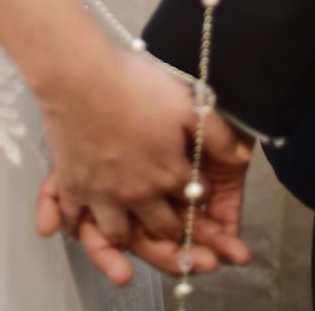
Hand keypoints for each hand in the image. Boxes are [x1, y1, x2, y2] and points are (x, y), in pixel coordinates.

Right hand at [36, 60, 252, 286]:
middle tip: (177, 230)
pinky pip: (74, 221)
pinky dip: (76, 228)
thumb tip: (241, 157)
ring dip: (129, 238)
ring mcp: (103, 194)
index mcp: (169, 175)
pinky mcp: (73, 186)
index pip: (195, 199)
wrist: (82, 75)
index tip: (199, 187)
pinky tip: (81, 227)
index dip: (201, 193)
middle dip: (175, 232)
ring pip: (119, 236)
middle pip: (161, 229)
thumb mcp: (187, 102)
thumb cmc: (135, 84)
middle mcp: (138, 194)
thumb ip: (217, 133)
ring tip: (132, 233)